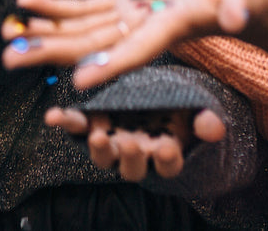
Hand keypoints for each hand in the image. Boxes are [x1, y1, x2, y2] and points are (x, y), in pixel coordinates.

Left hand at [1, 0, 267, 87]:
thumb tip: (238, 15)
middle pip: (93, 46)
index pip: (138, 50)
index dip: (111, 63)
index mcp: (173, 29)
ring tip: (5, 34)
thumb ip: (244, 6)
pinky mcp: (125, 4)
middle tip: (10, 61)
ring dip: (43, 32)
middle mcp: (144, 31)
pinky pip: (84, 9)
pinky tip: (27, 3)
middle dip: (52, 52)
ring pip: (81, 30)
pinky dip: (56, 7)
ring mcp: (131, 18)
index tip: (79, 80)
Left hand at [46, 106, 225, 180]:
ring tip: (96, 136)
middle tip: (129, 143)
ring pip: (104, 156)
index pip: (168, 165)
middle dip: (130, 156)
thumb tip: (213, 126)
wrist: (154, 100)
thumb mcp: (195, 112)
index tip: (168, 146)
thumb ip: (204, 121)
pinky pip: (77, 130)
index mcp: (165, 153)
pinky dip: (66, 123)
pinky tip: (54, 117)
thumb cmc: (178, 109)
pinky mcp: (92, 126)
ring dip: (98, 148)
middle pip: (132, 167)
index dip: (167, 158)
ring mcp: (112, 142)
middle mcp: (137, 154)